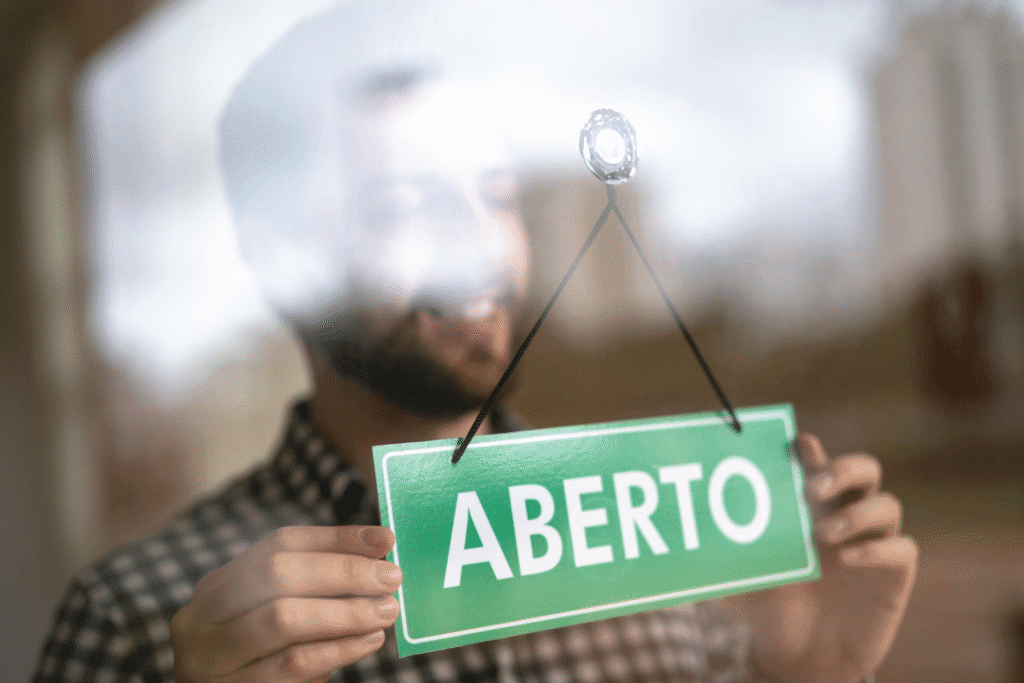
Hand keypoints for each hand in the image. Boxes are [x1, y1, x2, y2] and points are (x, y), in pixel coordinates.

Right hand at [171, 525, 401, 681]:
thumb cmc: (262, 662)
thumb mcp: (279, 619)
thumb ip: (318, 586)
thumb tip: (378, 548)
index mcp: (219, 586)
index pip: (280, 544)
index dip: (336, 538)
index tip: (384, 539)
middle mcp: (204, 616)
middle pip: (279, 573)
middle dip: (344, 571)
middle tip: (391, 577)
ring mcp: (211, 656)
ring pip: (284, 618)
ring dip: (345, 611)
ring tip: (385, 610)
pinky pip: (292, 664)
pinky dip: (337, 649)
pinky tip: (368, 641)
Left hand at [729, 434, 917, 682]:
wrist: (800, 658)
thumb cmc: (767, 607)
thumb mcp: (737, 578)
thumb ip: (718, 553)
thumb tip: (678, 537)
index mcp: (809, 505)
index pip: (816, 461)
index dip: (809, 449)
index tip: (795, 444)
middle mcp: (844, 515)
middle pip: (865, 468)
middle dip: (842, 468)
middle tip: (813, 486)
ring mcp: (872, 542)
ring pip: (888, 504)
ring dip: (857, 512)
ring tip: (823, 535)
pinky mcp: (893, 575)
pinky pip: (901, 549)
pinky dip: (877, 549)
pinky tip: (847, 560)